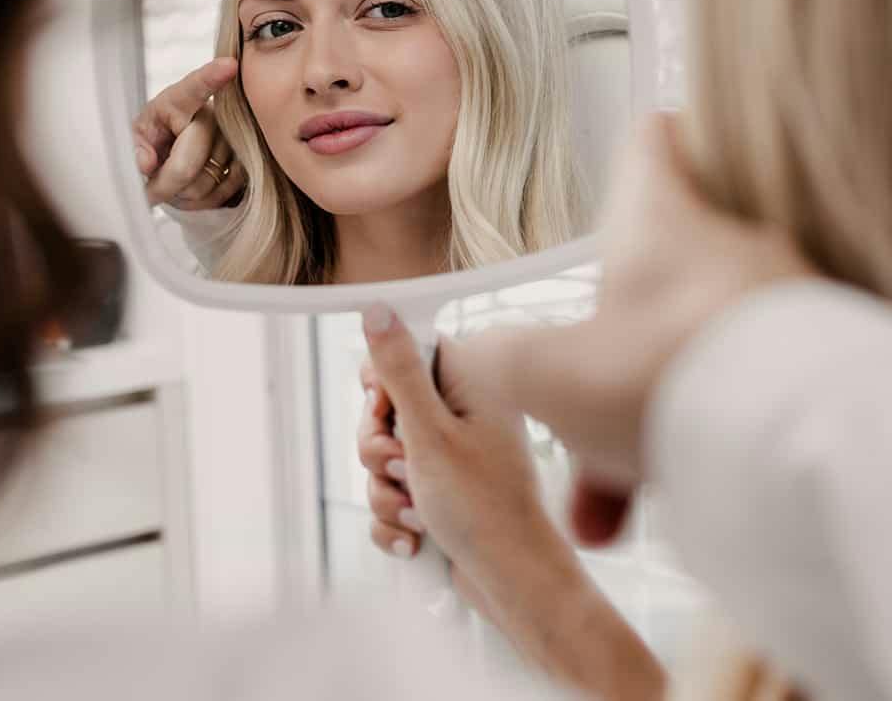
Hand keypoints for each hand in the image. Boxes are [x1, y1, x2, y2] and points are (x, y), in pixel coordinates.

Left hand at [133, 57, 243, 209]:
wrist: (169, 163)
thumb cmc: (149, 145)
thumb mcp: (131, 141)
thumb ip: (132, 149)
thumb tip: (145, 162)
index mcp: (177, 101)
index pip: (194, 88)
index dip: (212, 77)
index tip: (228, 65)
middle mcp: (211, 114)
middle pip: (189, 160)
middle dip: (167, 183)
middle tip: (152, 187)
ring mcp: (233, 138)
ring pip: (207, 180)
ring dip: (186, 194)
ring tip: (174, 183)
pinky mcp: (246, 160)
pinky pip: (225, 190)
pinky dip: (204, 200)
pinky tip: (192, 191)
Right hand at [360, 309, 664, 700]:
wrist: (513, 582)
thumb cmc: (483, 510)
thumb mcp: (429, 433)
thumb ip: (399, 370)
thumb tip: (378, 309)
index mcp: (470, 383)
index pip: (405, 353)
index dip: (382, 386)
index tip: (386, 412)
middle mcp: (463, 414)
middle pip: (385, 410)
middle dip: (378, 449)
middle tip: (403, 467)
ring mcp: (453, 456)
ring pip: (384, 458)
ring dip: (387, 490)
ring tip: (418, 509)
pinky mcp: (443, 493)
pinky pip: (394, 495)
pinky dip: (396, 518)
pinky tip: (417, 536)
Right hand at [448, 112, 810, 544]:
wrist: (798, 436)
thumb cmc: (667, 373)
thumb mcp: (545, 372)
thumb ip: (495, 362)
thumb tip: (466, 357)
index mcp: (662, 220)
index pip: (653, 146)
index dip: (636, 151)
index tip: (626, 165)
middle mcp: (730, 247)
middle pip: (657, 286)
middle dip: (605, 365)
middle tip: (573, 426)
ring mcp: (781, 305)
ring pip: (692, 357)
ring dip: (644, 425)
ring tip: (610, 507)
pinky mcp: (818, 365)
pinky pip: (741, 397)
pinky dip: (700, 446)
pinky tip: (674, 505)